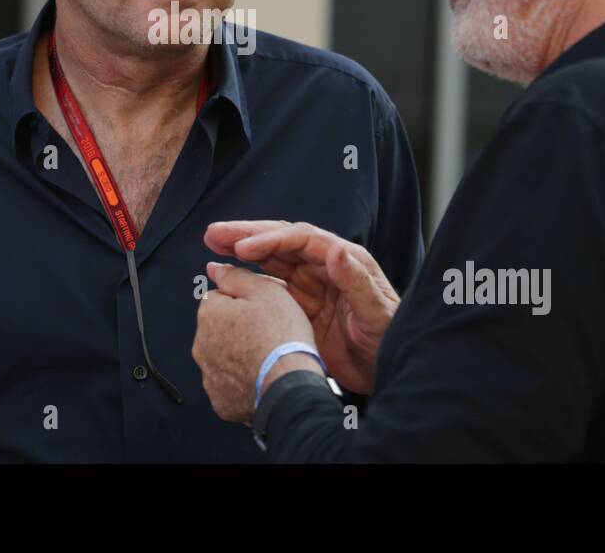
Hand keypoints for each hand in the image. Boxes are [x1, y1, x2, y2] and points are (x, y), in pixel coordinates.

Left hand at [192, 261, 317, 423]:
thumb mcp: (266, 291)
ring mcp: (209, 376)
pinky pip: (229, 384)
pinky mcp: (220, 400)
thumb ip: (236, 276)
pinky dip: (242, 379)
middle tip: (269, 331)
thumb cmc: (281, 337)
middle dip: (239, 327)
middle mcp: (201, 345)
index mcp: (209, 314)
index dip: (244, 300)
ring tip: (268, 355)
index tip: (263, 308)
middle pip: (220, 327)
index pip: (219, 297)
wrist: (290, 387)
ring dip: (239, 353)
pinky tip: (261, 376)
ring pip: (223, 356)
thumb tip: (214, 267)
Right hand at [204, 220, 398, 393]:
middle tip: (214, 233)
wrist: (390, 371)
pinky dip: (248, 276)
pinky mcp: (302, 304)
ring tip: (213, 242)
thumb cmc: (391, 340)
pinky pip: (270, 285)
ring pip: (272, 259)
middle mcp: (326, 265)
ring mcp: (312, 284)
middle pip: (282, 240)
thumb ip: (357, 282)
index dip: (271, 240)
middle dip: (248, 234)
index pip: (302, 239)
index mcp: (346, 259)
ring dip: (242, 248)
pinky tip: (226, 273)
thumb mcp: (378, 313)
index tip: (243, 248)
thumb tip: (336, 248)